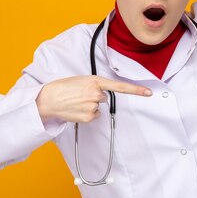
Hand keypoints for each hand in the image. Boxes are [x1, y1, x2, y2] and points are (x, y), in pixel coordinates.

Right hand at [36, 75, 151, 122]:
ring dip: (88, 106)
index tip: (149, 93)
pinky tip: (76, 110)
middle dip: (94, 97)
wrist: (48, 99)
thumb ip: (94, 85)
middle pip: (104, 98)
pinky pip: (93, 116)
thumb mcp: (81, 80)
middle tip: (79, 95)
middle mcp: (96, 93)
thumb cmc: (62, 88)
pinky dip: (86, 114)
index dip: (136, 90)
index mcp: (95, 81)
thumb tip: (101, 95)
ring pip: (98, 107)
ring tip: (75, 102)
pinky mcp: (89, 117)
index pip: (120, 86)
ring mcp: (93, 106)